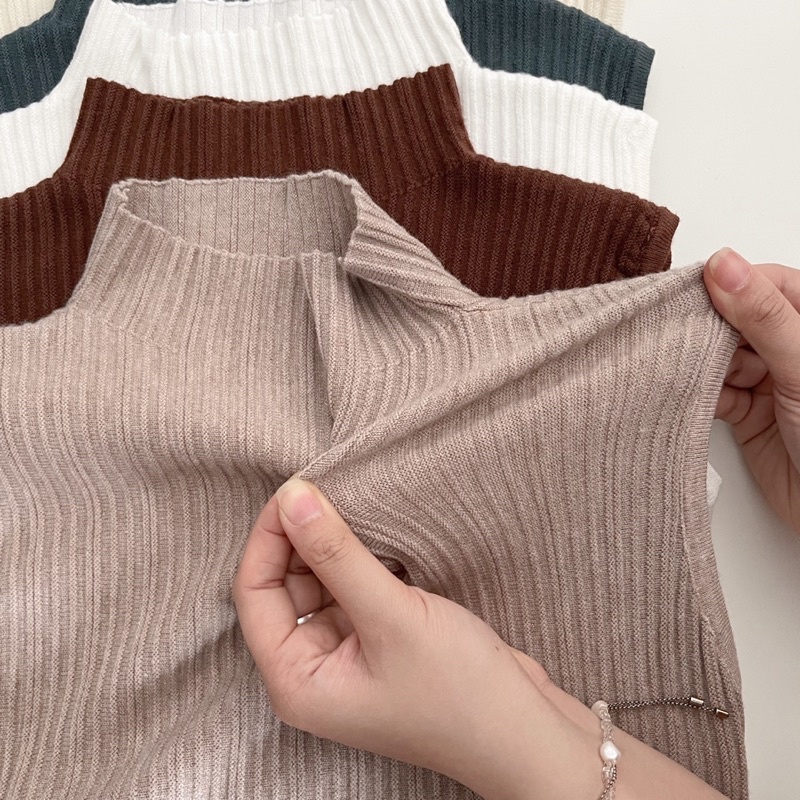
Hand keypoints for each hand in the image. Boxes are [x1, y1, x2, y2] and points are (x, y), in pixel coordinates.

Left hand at [232, 478, 599, 799]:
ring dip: (330, 548)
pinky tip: (378, 538)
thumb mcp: (391, 614)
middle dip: (299, 539)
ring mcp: (348, 657)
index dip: (268, 538)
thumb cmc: (458, 691)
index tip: (294, 492)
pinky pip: (351, 591)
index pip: (254, 593)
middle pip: (283, 587)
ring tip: (353, 509)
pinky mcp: (378, 643)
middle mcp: (314, 671)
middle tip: (326, 492)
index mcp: (296, 681)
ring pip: (318, 586)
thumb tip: (293, 498)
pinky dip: (358, 562)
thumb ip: (337, 554)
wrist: (525, 731)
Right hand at [704, 248, 799, 532]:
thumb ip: (764, 316)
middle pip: (736, 320)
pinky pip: (714, 393)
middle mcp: (792, 348)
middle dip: (706, 327)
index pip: (765, 284)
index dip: (727, 283)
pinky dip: (698, 394)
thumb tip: (724, 265)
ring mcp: (771, 381)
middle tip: (676, 330)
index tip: (689, 290)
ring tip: (678, 365)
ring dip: (698, 363)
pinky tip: (688, 392)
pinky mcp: (749, 414)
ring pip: (721, 357)